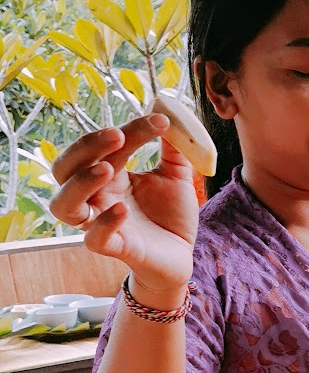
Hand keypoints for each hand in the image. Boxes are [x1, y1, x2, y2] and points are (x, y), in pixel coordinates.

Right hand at [50, 116, 198, 297]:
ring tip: (107, 169)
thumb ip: (174, 148)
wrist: (181, 257)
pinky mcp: (113, 248)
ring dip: (80, 183)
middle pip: (65, 168)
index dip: (130, 129)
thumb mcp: (176, 177)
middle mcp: (96, 196)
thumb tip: (174, 115)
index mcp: (109, 174)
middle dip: (86, 147)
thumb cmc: (171, 216)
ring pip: (64, 205)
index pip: (104, 144)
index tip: (160, 121)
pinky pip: (93, 238)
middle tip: (118, 135)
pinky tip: (122, 209)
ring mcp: (99, 222)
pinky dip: (103, 222)